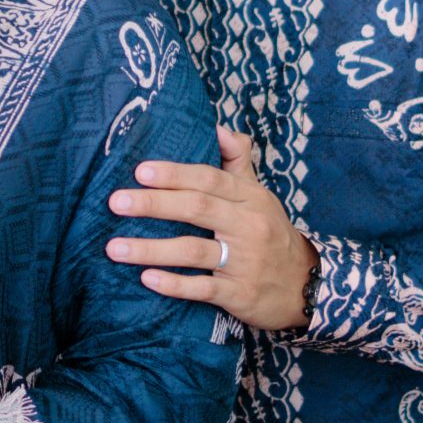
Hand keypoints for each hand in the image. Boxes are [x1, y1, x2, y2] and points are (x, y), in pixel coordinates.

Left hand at [105, 126, 318, 332]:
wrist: (308, 285)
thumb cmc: (271, 234)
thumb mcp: (260, 195)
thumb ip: (237, 161)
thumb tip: (218, 127)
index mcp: (250, 198)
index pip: (208, 179)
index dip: (174, 174)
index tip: (140, 171)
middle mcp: (248, 226)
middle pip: (197, 209)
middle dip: (153, 204)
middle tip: (115, 202)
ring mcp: (245, 262)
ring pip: (193, 250)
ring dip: (150, 249)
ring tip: (113, 247)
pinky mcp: (241, 294)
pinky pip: (203, 288)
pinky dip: (174, 284)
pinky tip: (146, 279)